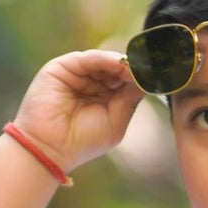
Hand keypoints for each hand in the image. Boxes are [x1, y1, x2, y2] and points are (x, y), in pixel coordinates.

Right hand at [12, 48, 145, 173]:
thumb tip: (147, 79)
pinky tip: (119, 64)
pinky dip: (105, 59)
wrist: (50, 148)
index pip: (125, 81)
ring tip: (136, 68)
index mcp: (104, 98)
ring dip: (122, 63)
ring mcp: (77, 75)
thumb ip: (130, 99)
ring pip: (104, 61)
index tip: (158, 75)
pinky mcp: (63, 68)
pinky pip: (88, 58)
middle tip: (151, 68)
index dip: (141, 78)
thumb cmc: (82, 141)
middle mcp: (91, 84)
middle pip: (117, 68)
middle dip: (134, 68)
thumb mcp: (115, 121)